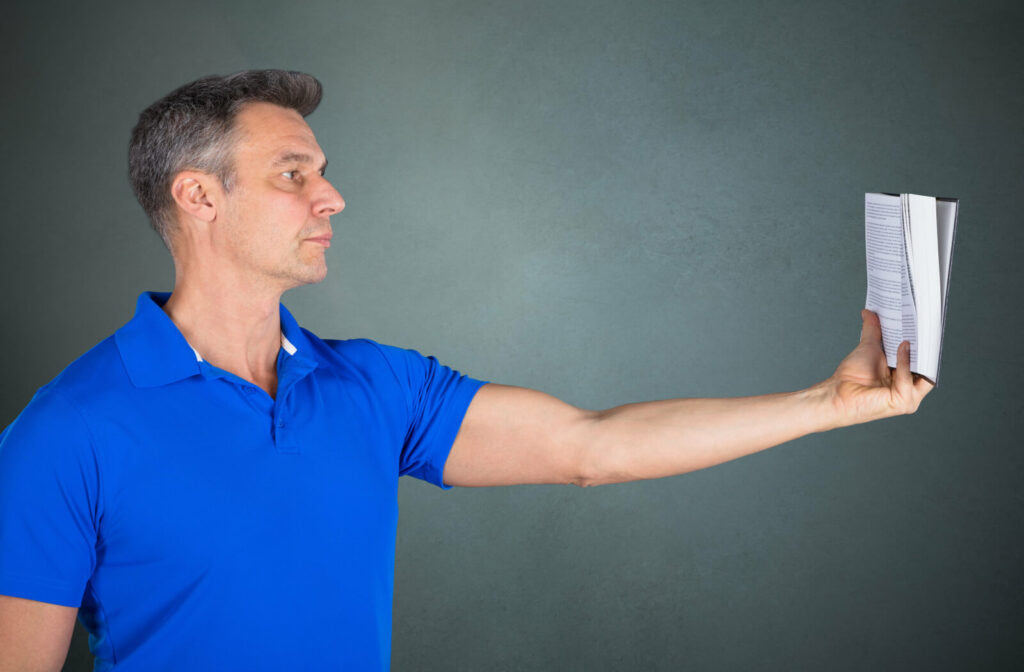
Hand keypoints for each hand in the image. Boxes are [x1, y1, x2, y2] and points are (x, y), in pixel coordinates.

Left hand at [818, 310, 934, 427]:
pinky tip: (902, 346)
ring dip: (918, 352)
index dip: (924, 343)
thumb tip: (869, 311)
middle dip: (925, 345)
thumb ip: (874, 330)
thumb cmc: (852, 376)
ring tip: (915, 332)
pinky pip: (907, 379)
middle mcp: (910, 388)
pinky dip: (905, 361)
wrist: (837, 392)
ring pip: (922, 373)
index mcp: (905, 377)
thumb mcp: (869, 348)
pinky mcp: (903, 402)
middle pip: (926, 366)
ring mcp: (909, 397)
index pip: (922, 359)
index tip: (924, 322)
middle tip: (925, 324)